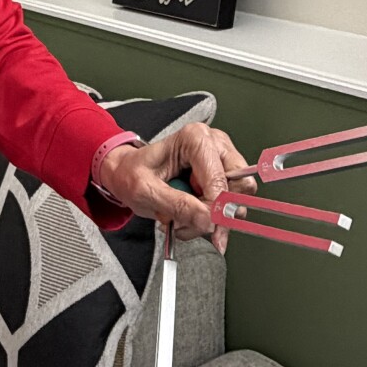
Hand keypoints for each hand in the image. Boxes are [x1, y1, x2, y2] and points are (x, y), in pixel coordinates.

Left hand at [99, 124, 256, 254]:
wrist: (127, 173)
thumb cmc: (132, 174)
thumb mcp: (145, 191)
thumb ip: (176, 204)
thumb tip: (207, 220)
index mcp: (195, 138)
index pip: (220, 180)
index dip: (214, 209)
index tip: (203, 228)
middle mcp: (214, 143)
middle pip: (239, 187)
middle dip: (216, 213)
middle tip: (189, 224)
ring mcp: (221, 159)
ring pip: (237, 199)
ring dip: (211, 218)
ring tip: (182, 218)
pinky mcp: (222, 175)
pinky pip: (229, 204)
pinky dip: (210, 217)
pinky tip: (189, 215)